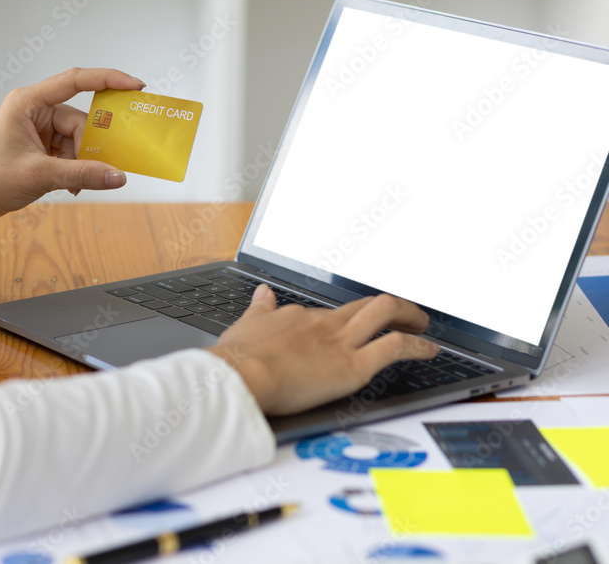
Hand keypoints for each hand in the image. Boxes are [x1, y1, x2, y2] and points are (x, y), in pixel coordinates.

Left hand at [0, 68, 143, 227]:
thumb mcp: (40, 175)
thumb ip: (82, 175)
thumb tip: (118, 176)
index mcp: (29, 102)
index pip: (75, 80)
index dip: (108, 79)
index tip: (134, 85)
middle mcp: (35, 110)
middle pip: (80, 120)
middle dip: (90, 147)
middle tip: (103, 167)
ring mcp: (39, 128)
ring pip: (78, 139)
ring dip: (81, 163)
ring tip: (74, 184)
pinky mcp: (42, 146)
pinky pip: (71, 151)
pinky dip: (75, 168)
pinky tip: (70, 185)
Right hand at [208, 286, 437, 415]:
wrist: (241, 375)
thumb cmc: (237, 359)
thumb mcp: (245, 325)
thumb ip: (259, 310)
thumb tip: (262, 293)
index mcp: (297, 315)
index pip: (328, 314)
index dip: (343, 321)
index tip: (347, 328)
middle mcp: (323, 322)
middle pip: (365, 304)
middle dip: (389, 307)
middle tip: (404, 314)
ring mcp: (340, 342)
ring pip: (385, 314)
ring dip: (409, 316)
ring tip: (422, 324)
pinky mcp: (353, 366)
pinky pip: (395, 347)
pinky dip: (418, 345)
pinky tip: (430, 350)